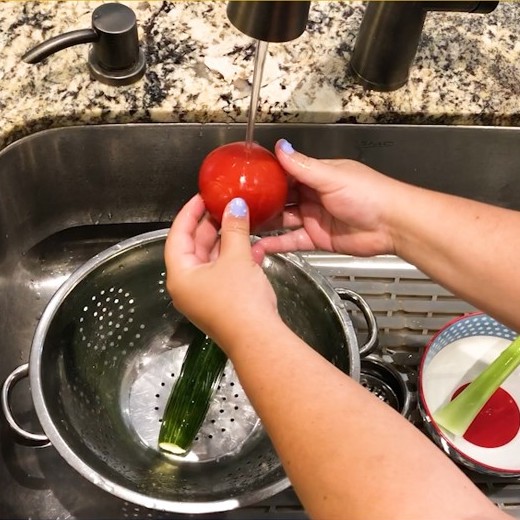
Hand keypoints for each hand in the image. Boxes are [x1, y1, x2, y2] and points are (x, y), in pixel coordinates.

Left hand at [164, 195, 279, 352]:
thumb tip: (234, 206)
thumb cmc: (240, 301)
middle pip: (193, 247)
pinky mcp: (220, 302)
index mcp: (180, 275)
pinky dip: (235, 258)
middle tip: (224, 206)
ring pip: (211, 259)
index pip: (177, 235)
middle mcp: (187, 286)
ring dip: (226, 241)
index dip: (189, 213)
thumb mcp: (236, 258)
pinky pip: (223, 273)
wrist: (258, 340)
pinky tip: (253, 247)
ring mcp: (204, 295)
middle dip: (211, 225)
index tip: (202, 196)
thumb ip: (234, 229)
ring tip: (240, 221)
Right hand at [254, 139, 405, 258]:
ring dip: (266, 222)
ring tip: (242, 224)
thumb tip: (280, 146)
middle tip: (237, 204)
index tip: (245, 178)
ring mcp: (314, 218)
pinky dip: (277, 244)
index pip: (286, 173)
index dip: (267, 176)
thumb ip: (303, 166)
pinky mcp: (317, 239)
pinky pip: (292, 241)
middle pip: (281, 198)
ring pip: (283, 220)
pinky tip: (259, 246)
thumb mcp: (332, 177)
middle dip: (262, 201)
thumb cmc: (369, 195)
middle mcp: (313, 195)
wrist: (392, 225)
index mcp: (317, 175)